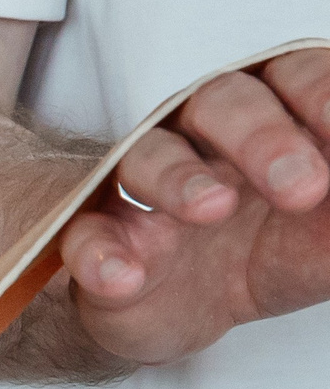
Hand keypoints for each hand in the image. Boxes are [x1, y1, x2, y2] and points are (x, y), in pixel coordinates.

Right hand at [59, 48, 329, 363]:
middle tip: (304, 189)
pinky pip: (84, 231)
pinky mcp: (93, 235)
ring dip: (179, 177)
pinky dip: (101, 253)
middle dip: (265, 139)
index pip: (296, 78)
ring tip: (212, 211)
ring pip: (144, 155)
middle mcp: (200, 133)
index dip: (325, 97)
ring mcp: (140, 184)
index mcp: (269, 116)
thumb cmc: (260, 250)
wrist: (173, 310)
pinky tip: (126, 276)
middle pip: (220, 102)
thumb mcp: (329, 238)